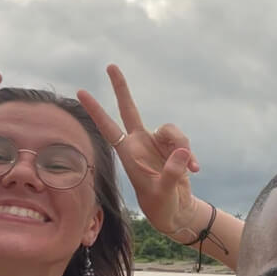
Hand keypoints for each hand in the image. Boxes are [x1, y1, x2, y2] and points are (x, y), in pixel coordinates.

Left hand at [77, 65, 200, 237]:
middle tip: (110, 66)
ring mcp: (156, 143)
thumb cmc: (161, 204)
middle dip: (121, 88)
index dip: (96, 110)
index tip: (81, 93)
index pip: (109, 128)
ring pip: (171, 129)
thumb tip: (182, 151)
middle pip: (129, 109)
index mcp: (129, 153)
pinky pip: (183, 142)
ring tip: (189, 167)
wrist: (174, 209)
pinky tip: (195, 169)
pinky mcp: (173, 147)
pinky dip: (190, 155)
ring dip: (182, 145)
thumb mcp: (165, 191)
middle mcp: (140, 143)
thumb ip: (172, 171)